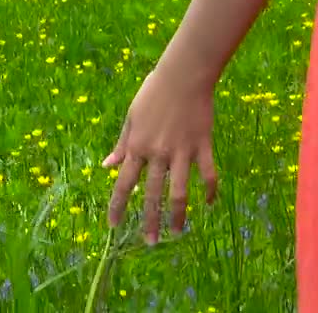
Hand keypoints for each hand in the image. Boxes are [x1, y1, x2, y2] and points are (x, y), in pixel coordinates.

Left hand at [103, 68, 217, 244]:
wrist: (183, 75)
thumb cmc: (153, 94)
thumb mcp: (131, 119)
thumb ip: (121, 145)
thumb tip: (107, 166)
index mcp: (137, 147)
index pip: (123, 184)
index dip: (117, 206)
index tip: (113, 225)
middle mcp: (158, 154)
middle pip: (151, 194)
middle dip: (148, 221)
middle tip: (148, 242)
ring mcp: (182, 152)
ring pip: (179, 192)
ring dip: (178, 215)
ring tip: (177, 233)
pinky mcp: (202, 146)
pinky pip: (208, 174)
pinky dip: (210, 190)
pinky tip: (210, 204)